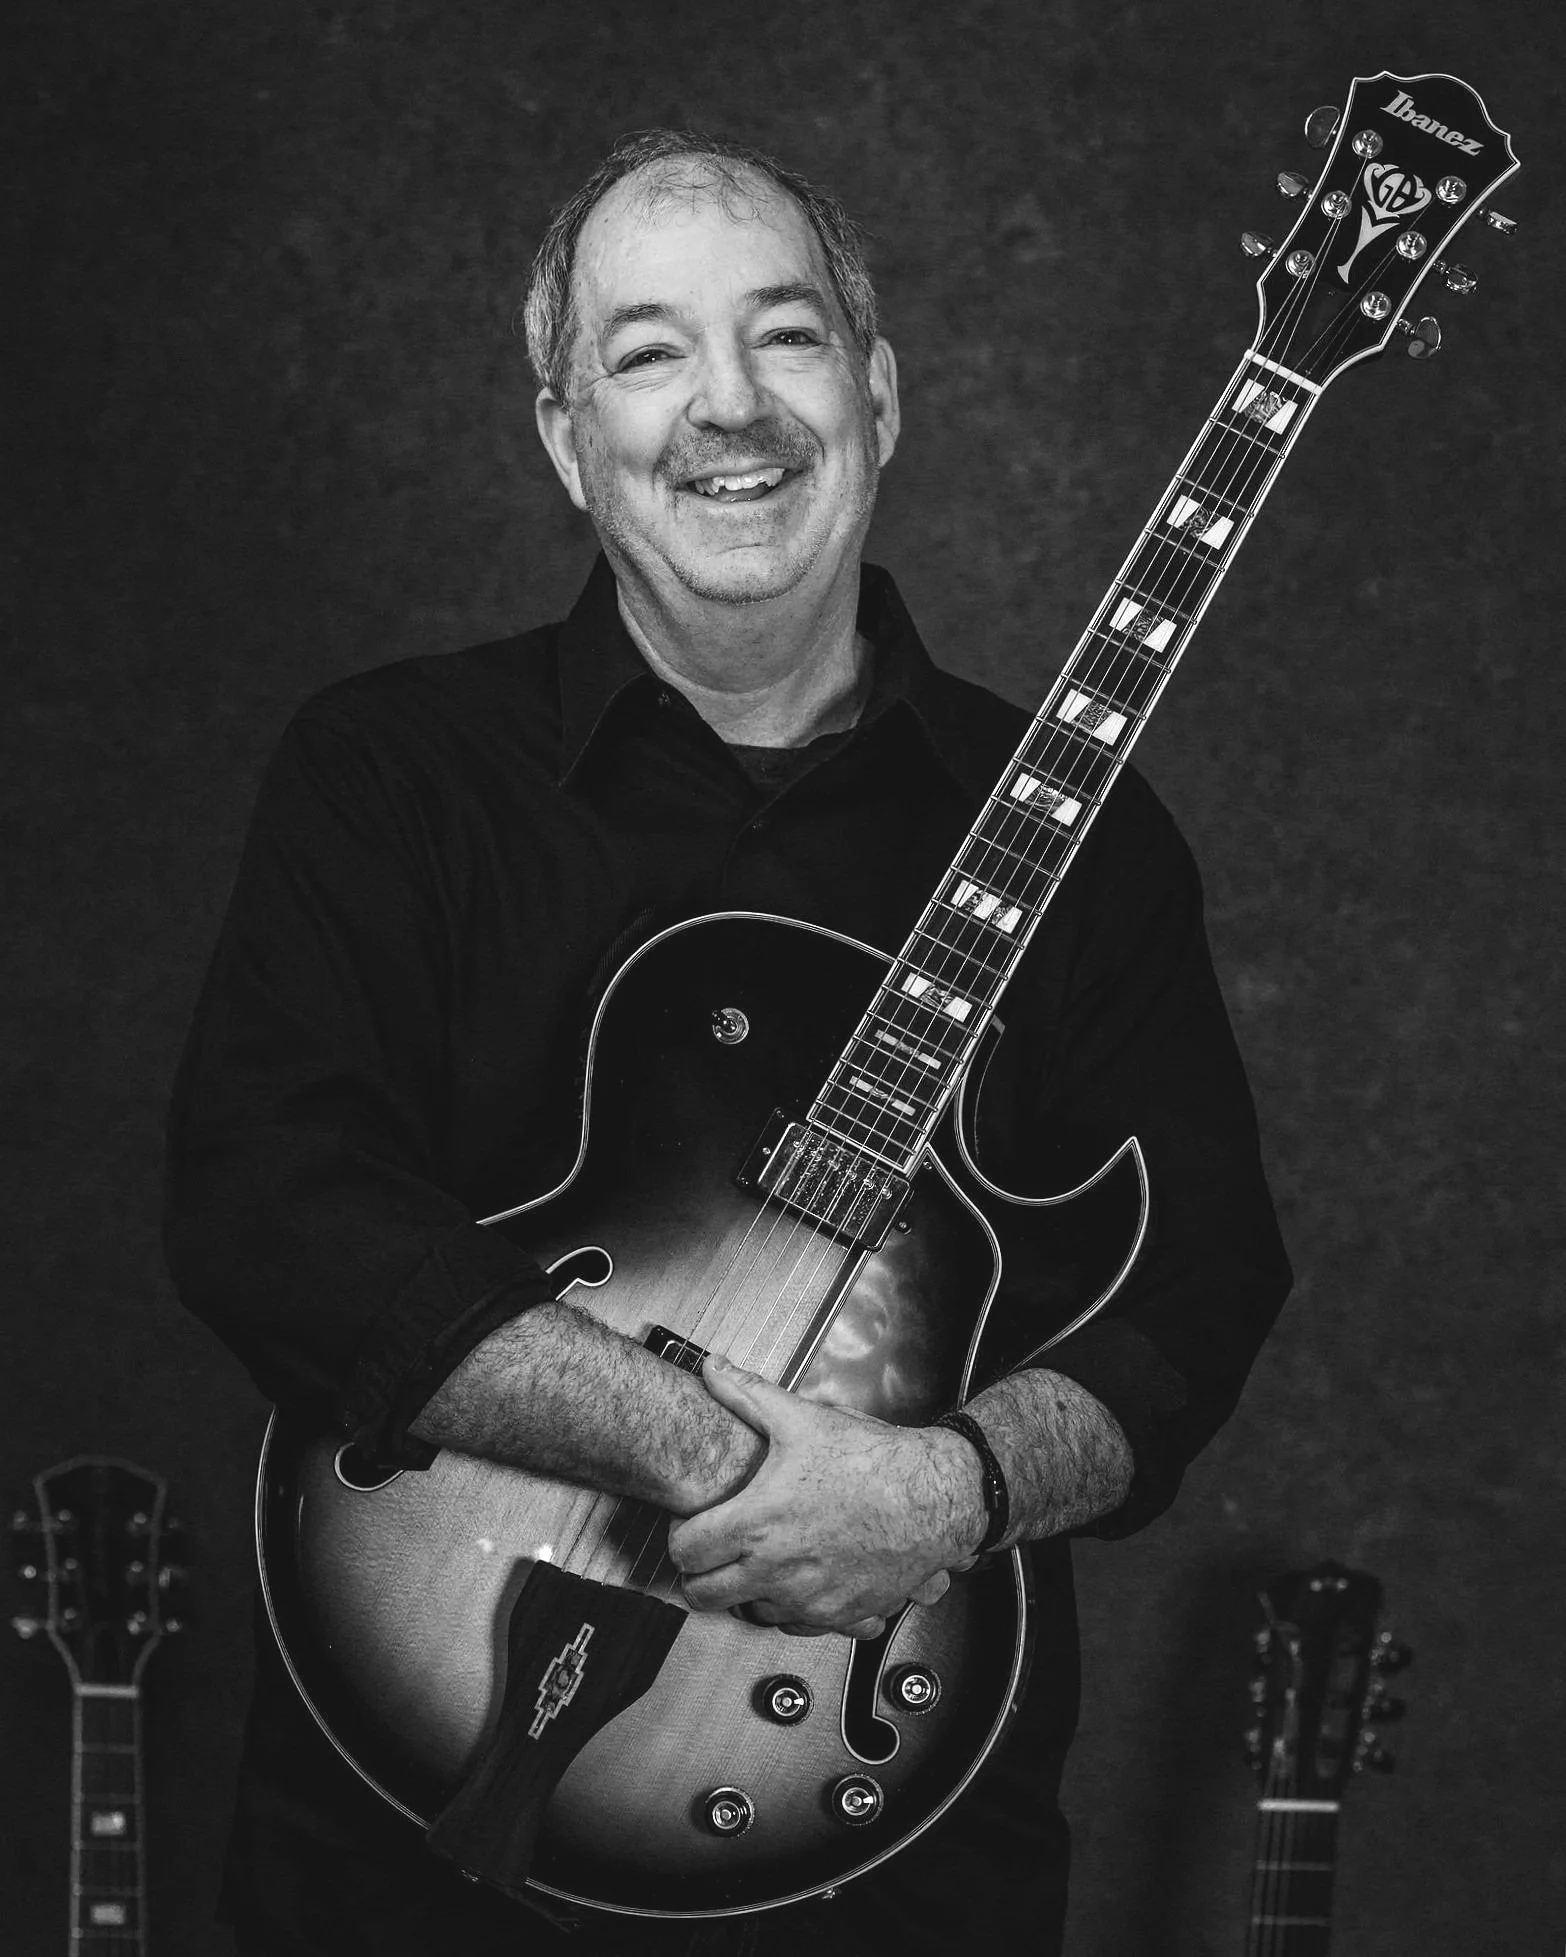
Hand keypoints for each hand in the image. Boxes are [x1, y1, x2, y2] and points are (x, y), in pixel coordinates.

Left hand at [665, 1352, 983, 1637]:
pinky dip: (790, 1606)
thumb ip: (748, 1396)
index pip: (686, 1552)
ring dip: (747, 1590)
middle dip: (700, 1575)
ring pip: (749, 1612)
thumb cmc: (872, 1462)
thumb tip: (712, 1370)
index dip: (681, 1537)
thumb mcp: (803, 1420)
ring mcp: (807, 1599)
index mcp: (758, 1523)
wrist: (933, 1497)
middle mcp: (777, 1570)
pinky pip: (795, 1625)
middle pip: (703, 1596)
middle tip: (712, 1552)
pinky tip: (799, 1574)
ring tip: (760, 1557)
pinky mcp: (838, 1616)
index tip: (692, 1526)